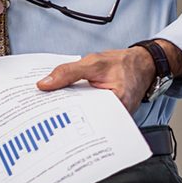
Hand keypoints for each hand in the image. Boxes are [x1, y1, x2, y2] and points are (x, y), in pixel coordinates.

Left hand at [36, 47, 156, 114]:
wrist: (141, 64)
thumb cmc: (123, 64)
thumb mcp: (93, 62)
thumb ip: (69, 72)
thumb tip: (45, 84)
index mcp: (115, 104)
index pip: (82, 115)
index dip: (60, 114)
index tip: (41, 110)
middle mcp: (114, 117)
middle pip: (82, 120)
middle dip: (61, 116)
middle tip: (40, 113)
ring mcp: (110, 118)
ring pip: (83, 118)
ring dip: (68, 112)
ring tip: (50, 110)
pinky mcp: (106, 115)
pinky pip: (87, 113)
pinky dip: (76, 108)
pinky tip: (64, 105)